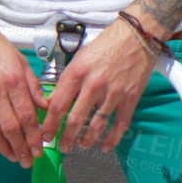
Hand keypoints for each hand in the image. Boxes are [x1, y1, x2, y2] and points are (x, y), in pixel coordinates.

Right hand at [0, 20, 46, 166]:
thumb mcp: (22, 62)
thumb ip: (34, 87)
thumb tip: (46, 107)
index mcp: (13, 81)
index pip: (27, 116)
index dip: (34, 136)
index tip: (40, 148)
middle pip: (10, 127)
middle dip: (21, 148)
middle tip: (28, 160)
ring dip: (4, 148)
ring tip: (14, 158)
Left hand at [40, 19, 155, 152]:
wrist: (136, 36)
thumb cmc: (106, 44)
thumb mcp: (79, 58)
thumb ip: (67, 80)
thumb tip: (54, 101)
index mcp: (77, 72)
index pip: (57, 105)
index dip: (50, 124)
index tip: (46, 134)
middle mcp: (93, 84)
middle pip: (74, 120)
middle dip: (66, 138)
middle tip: (62, 146)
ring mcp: (113, 93)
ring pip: (96, 126)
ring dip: (86, 140)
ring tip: (81, 145)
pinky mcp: (130, 98)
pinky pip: (119, 124)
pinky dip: (111, 139)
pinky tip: (104, 146)